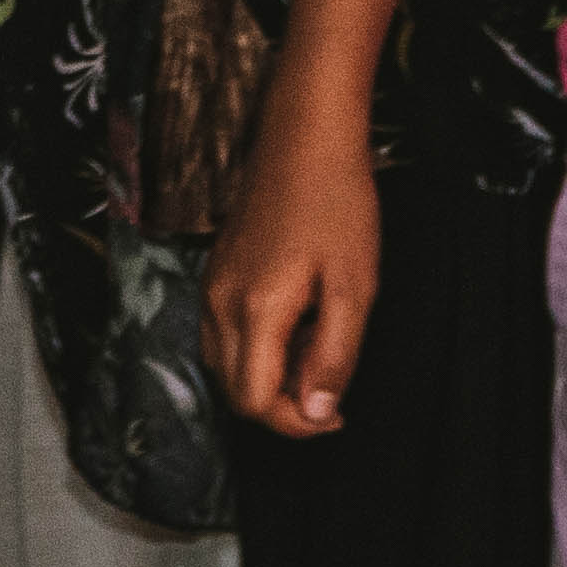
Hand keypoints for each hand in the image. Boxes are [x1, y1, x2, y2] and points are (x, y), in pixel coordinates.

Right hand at [204, 103, 376, 437]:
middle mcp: (219, 303)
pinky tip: (295, 328)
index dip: (298, 425)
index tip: (338, 415)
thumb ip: (333, 357)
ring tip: (316, 354)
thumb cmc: (336, 207)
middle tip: (333, 388)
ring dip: (268, 381)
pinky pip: (223, 335)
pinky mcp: (215, 272)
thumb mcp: (354, 290)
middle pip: (234, 391)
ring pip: (224, 365)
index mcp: (255, 310)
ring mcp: (212, 286)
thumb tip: (318, 413)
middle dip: (283, 408)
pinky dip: (256, 352)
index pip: (255, 402)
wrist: (304, 141)